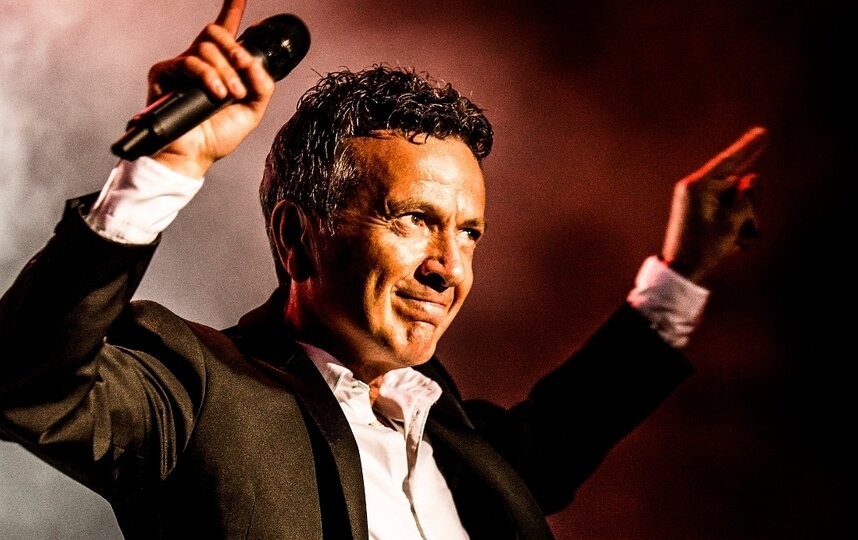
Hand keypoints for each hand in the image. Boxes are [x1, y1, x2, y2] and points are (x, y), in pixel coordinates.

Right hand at [145, 0, 274, 177]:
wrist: (194, 156)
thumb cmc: (216, 136)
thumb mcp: (252, 111)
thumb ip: (261, 86)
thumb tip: (255, 63)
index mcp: (220, 67)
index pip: (226, 32)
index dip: (232, 9)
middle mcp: (199, 62)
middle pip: (215, 33)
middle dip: (235, 52)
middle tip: (243, 73)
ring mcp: (181, 66)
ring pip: (206, 48)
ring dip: (226, 71)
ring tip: (230, 94)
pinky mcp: (165, 73)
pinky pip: (190, 62)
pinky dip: (208, 76)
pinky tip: (216, 93)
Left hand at [661, 126, 767, 282]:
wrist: (682, 271)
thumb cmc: (704, 247)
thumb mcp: (733, 222)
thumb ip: (747, 197)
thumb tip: (753, 177)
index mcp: (698, 186)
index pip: (728, 161)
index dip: (748, 148)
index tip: (762, 132)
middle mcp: (695, 189)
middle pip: (735, 187)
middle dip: (749, 208)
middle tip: (751, 232)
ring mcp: (696, 201)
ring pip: (733, 201)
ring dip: (743, 220)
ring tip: (742, 242)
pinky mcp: (699, 212)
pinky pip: (723, 211)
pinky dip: (733, 224)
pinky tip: (735, 244)